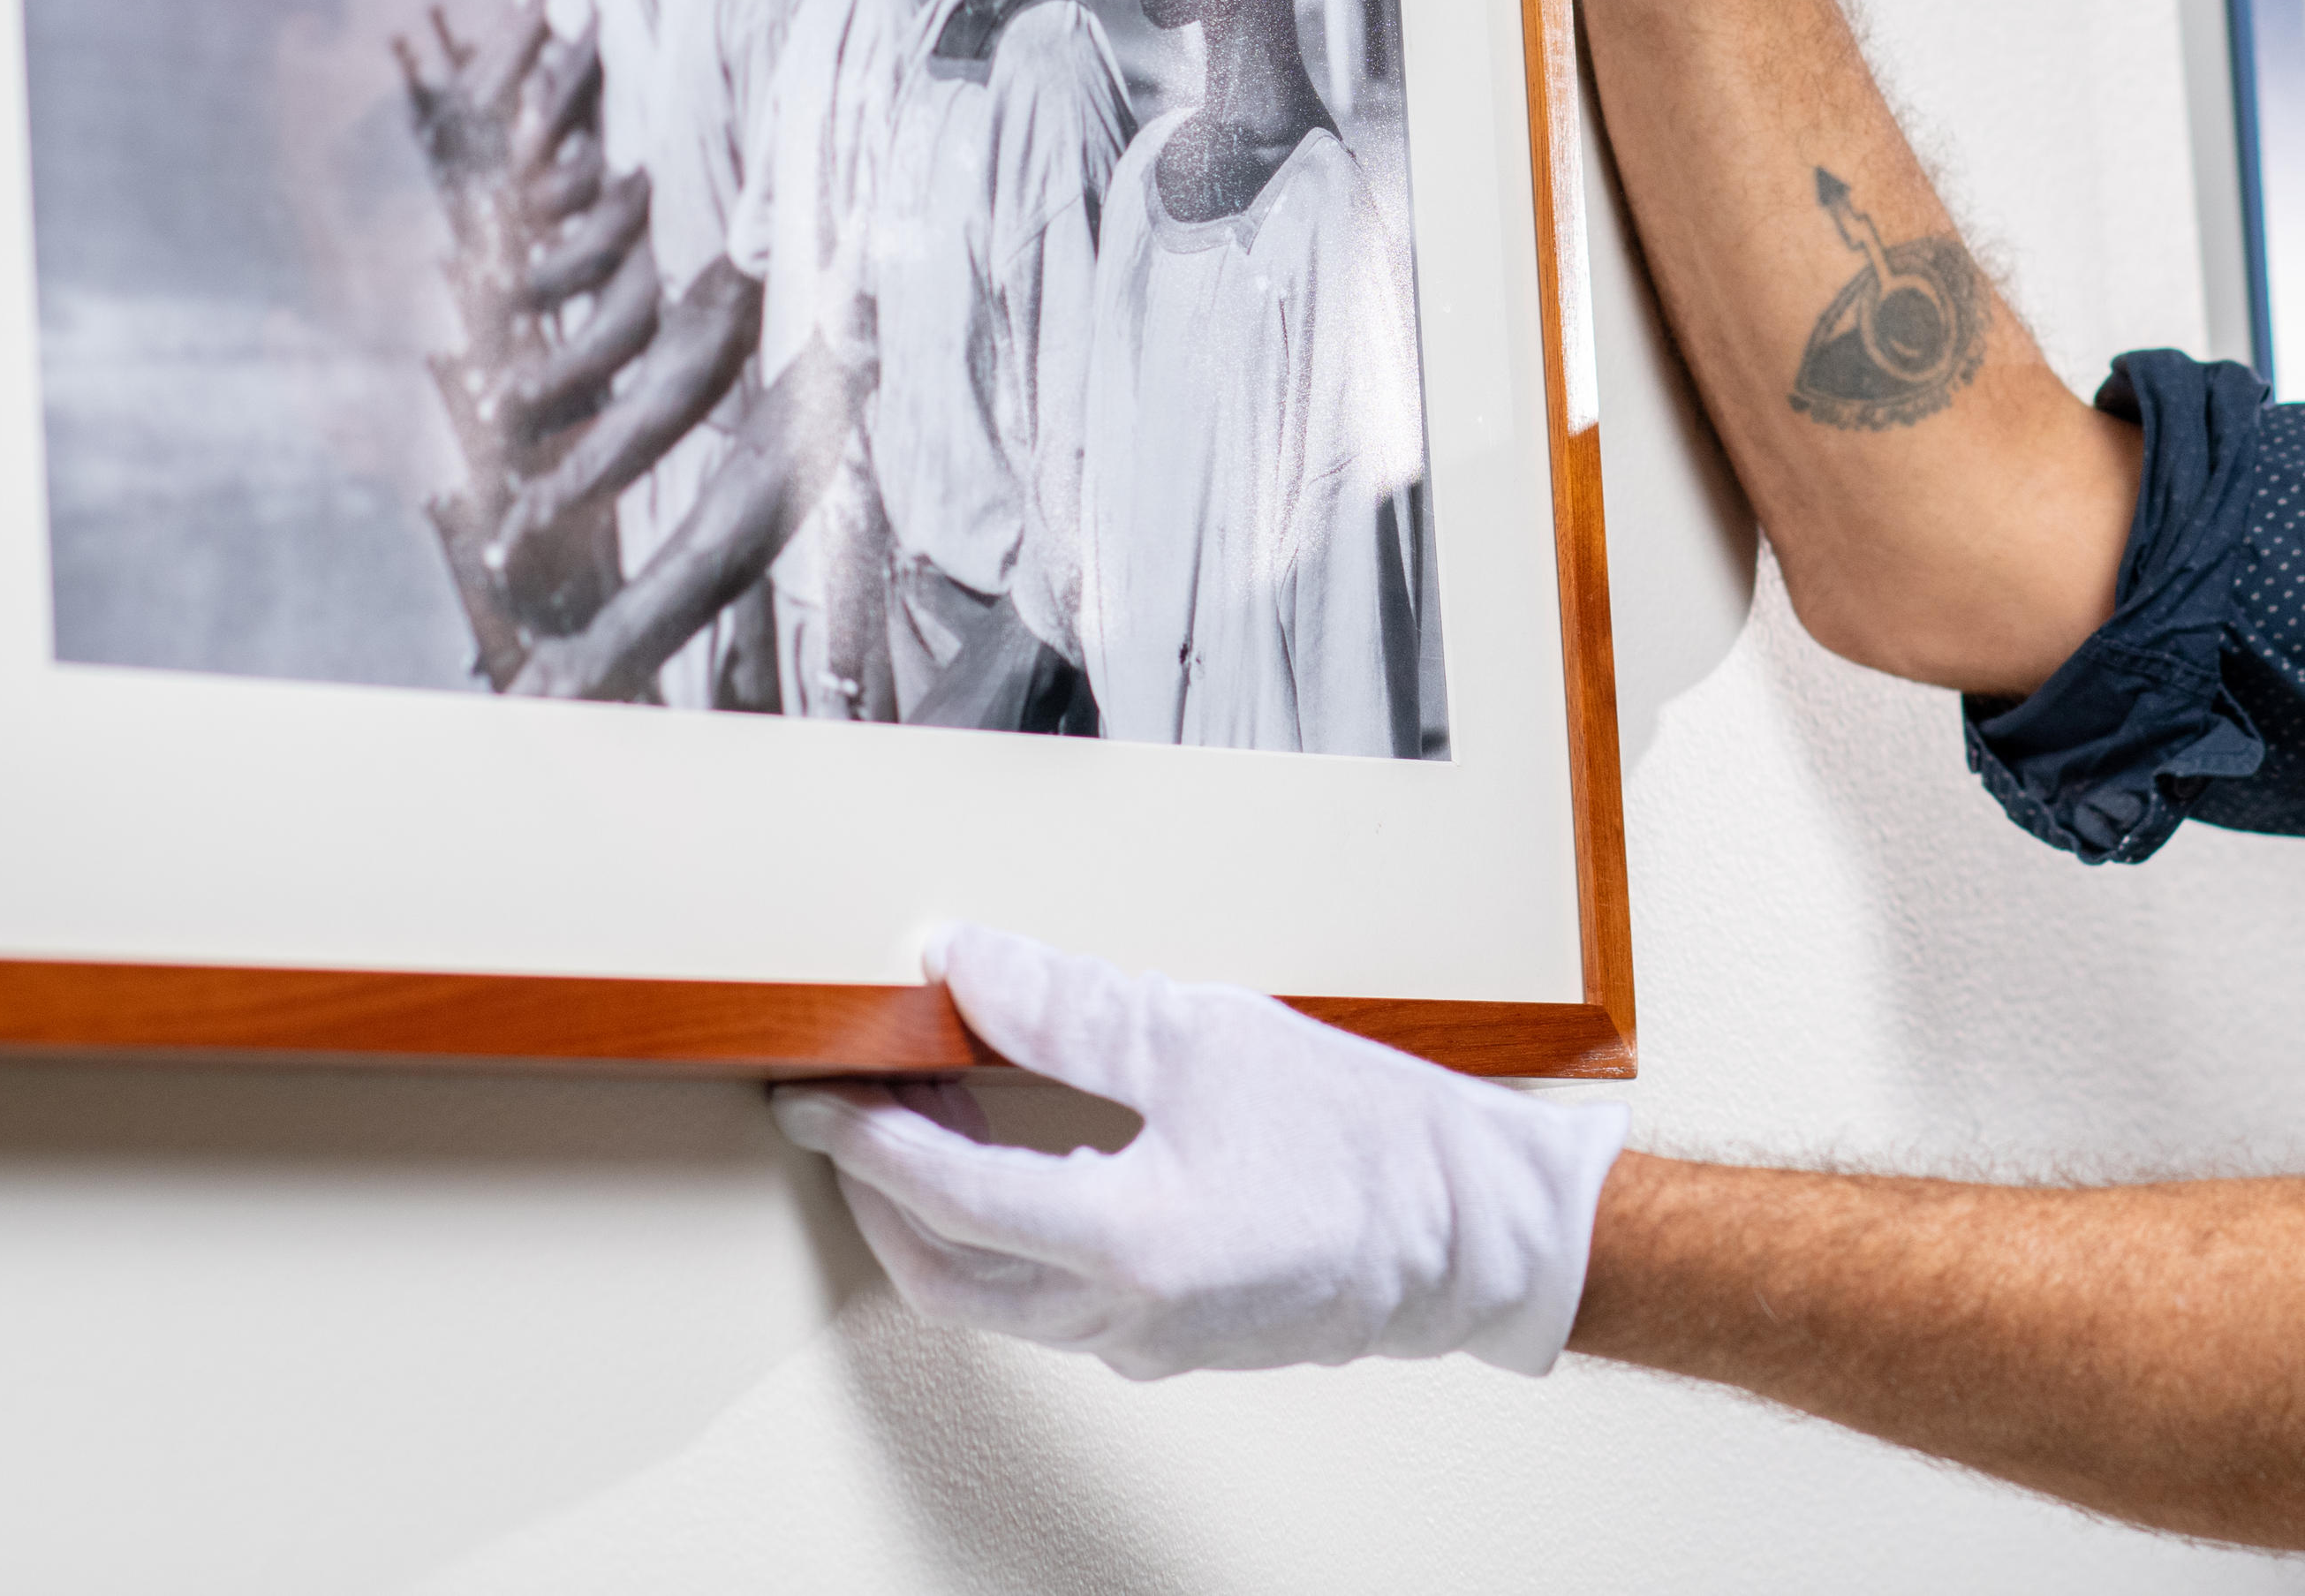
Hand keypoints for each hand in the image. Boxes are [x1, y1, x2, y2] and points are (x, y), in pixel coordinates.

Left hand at [774, 924, 1631, 1377]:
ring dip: (946, 1208)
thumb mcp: (1210, 1038)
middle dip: (881, 1186)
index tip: (821, 1086)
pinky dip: (1015, 1228)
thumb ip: (1070, 1008)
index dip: (866, 1134)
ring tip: (935, 1110)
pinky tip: (1029, 1158)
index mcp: (1125, 1246)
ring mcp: (1153, 1337)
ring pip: (998, 1291)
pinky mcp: (1183, 1333)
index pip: (944, 1191)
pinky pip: (1058, 1295)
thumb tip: (966, 966)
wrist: (1483, 1226)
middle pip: (944, 1269)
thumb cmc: (1374, 1141)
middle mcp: (1124, 1316)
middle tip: (857, 1101)